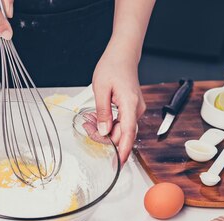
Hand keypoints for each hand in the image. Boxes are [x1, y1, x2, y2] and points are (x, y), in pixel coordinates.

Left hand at [92, 42, 145, 164]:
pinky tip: (98, 117)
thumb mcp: (101, 89)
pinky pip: (121, 122)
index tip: (119, 163)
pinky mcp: (131, 108)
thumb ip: (102, 112)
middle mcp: (136, 109)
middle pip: (122, 135)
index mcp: (130, 105)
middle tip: (87, 127)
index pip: (128, 134)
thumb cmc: (112, 67)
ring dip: (105, 130)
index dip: (123, 151)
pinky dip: (109, 123)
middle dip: (104, 136)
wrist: (122, 55)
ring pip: (121, 129)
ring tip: (90, 120)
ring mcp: (135, 109)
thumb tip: (103, 130)